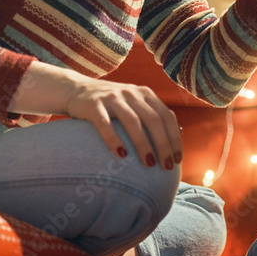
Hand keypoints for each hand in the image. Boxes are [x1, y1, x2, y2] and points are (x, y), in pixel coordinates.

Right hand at [64, 79, 181, 170]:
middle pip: (153, 119)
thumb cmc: (111, 104)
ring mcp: (112, 98)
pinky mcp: (93, 105)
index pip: (166, 116)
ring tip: (148, 164)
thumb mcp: (134, 103)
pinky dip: (114, 139)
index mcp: (145, 93)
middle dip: (163, 145)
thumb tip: (179, 133)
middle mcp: (131, 93)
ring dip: (143, 144)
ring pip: (132, 121)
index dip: (174, 138)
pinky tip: (121, 154)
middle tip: (166, 166)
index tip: (177, 159)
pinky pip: (105, 124)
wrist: (77, 89)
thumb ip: (152, 114)